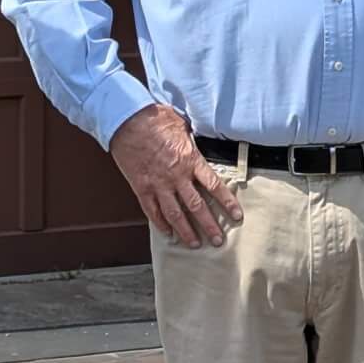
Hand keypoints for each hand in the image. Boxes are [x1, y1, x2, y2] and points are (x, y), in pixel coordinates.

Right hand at [108, 104, 243, 246]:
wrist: (127, 120)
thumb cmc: (155, 118)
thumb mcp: (183, 125)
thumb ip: (192, 141)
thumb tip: (201, 142)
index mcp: (190, 160)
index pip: (214, 186)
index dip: (227, 203)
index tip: (236, 216)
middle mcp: (177, 176)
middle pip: (197, 207)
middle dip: (209, 226)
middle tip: (218, 241)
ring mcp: (158, 184)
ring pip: (176, 214)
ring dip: (186, 232)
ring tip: (195, 244)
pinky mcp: (141, 187)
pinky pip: (152, 211)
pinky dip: (160, 224)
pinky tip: (167, 233)